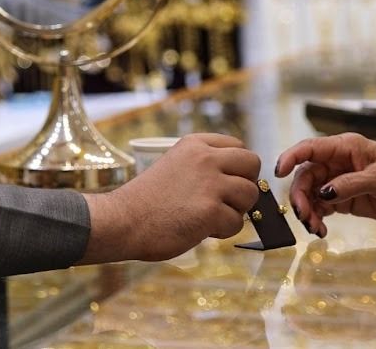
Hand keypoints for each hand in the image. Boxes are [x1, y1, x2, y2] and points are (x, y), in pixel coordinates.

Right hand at [85, 133, 260, 262]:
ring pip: (250, 194)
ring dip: (235, 210)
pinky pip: (237, 222)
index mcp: (194, 144)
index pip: (238, 146)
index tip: (225, 181)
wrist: (123, 220)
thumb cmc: (147, 200)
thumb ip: (203, 166)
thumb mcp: (175, 165)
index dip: (237, 167)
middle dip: (245, 184)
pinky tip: (201, 229)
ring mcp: (210, 184)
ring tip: (210, 216)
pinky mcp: (212, 210)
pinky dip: (222, 231)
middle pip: (252, 164)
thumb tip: (238, 180)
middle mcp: (205, 158)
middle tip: (226, 199)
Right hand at [275, 133, 375, 236]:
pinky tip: (321, 230)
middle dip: (301, 196)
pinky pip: (321, 207)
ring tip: (314, 228)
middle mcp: (336, 163)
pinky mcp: (342, 199)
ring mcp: (338, 181)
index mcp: (344, 148)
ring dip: (308, 210)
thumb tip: (324, 192)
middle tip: (304, 216)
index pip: (310, 148)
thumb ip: (351, 184)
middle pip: (306, 176)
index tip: (279, 172)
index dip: (291, 157)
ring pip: (311, 194)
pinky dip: (317, 219)